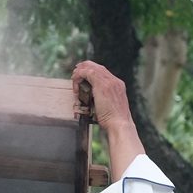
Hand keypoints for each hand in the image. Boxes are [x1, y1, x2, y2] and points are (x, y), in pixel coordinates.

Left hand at [70, 61, 145, 179]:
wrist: (120, 125)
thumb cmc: (114, 122)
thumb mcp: (110, 108)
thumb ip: (103, 101)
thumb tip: (92, 101)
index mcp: (118, 85)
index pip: (103, 72)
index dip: (92, 71)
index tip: (83, 75)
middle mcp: (114, 81)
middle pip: (98, 67)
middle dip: (84, 68)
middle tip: (75, 74)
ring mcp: (109, 82)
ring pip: (91, 68)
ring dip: (80, 73)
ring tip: (73, 79)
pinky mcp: (102, 85)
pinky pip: (87, 73)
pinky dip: (79, 77)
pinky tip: (75, 84)